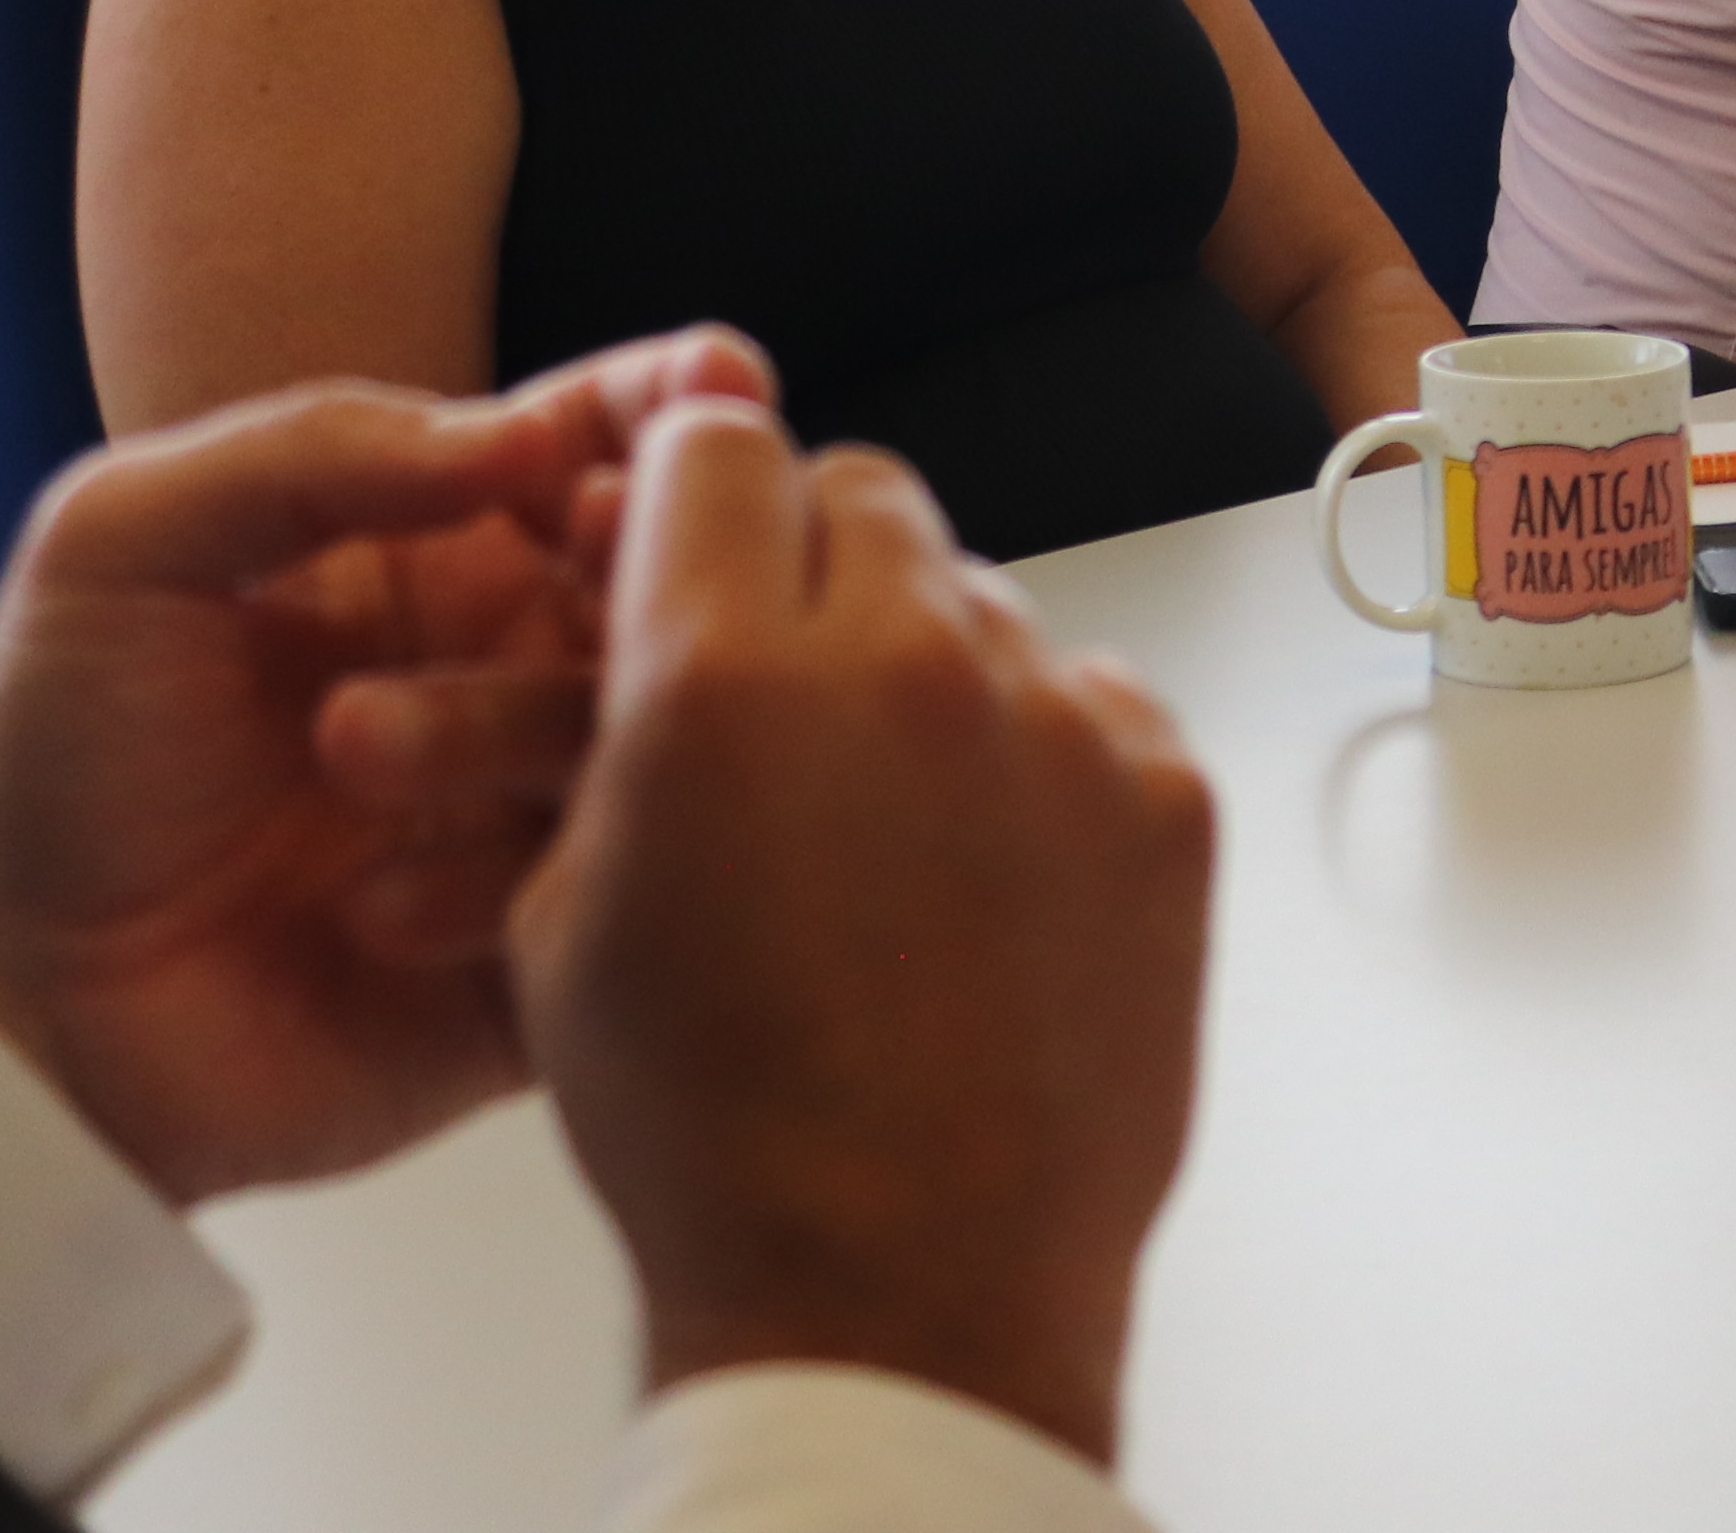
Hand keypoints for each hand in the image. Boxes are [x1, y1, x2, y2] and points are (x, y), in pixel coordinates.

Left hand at [0, 327, 777, 1205]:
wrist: (22, 1005)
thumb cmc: (64, 756)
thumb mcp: (125, 547)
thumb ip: (310, 451)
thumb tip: (530, 433)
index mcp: (453, 542)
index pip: (615, 435)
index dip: (686, 402)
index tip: (716, 393)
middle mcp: (529, 657)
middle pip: (695, 572)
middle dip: (666, 555)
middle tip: (573, 574)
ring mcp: (553, 802)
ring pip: (667, 729)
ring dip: (525, 726)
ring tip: (351, 762)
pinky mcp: (563, 942)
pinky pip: (635, 896)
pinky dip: (528, 883)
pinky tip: (384, 912)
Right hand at [517, 406, 1212, 1468]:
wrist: (901, 1290)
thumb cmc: (718, 1137)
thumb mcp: (568, 913)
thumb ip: (622, 726)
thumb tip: (651, 610)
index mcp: (727, 679)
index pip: (717, 445)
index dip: (690, 488)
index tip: (689, 526)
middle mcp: (906, 667)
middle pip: (864, 496)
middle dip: (812, 562)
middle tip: (789, 673)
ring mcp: (1058, 721)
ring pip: (984, 600)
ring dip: (930, 669)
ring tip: (888, 820)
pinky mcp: (1167, 789)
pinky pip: (1094, 700)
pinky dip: (1042, 757)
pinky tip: (990, 877)